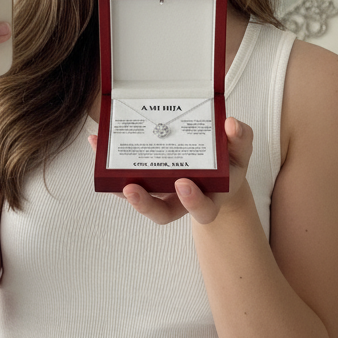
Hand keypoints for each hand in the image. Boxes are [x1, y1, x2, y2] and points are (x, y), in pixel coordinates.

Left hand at [90, 116, 254, 225]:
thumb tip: (232, 124)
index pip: (202, 209)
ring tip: (107, 167)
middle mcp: (181, 200)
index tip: (183, 183)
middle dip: (146, 205)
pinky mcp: (144, 180)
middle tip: (133, 189)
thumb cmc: (229, 158)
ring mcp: (161, 192)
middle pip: (162, 213)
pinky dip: (108, 163)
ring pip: (138, 198)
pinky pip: (123, 177)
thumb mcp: (241, 148)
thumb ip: (240, 138)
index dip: (192, 202)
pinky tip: (96, 140)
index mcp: (209, 196)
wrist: (218, 165)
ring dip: (120, 188)